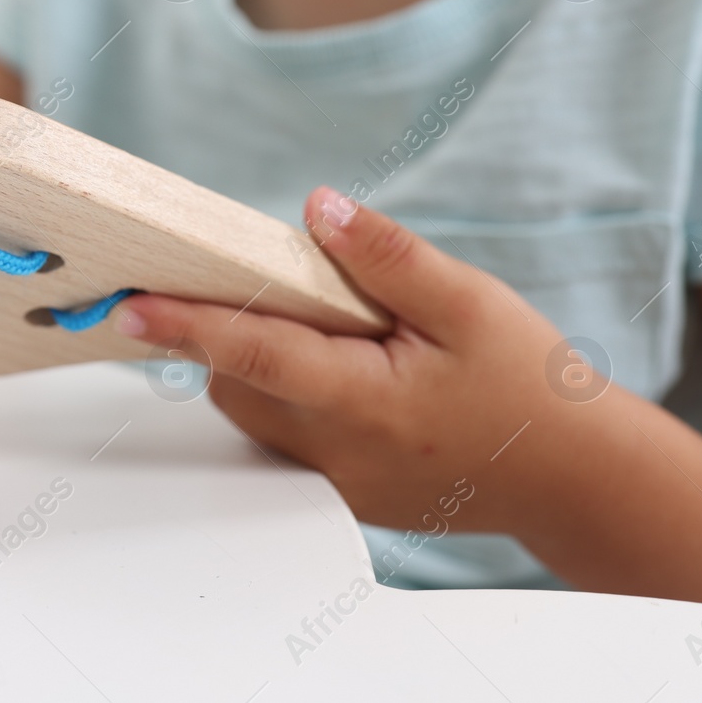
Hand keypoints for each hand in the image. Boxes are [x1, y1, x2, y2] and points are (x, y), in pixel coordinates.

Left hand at [112, 186, 601, 536]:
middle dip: (226, 331)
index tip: (129, 306)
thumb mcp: (470, 304)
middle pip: (237, 385)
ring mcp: (336, 482)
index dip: (187, 327)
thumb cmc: (529, 387)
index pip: (257, 357)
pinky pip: (280, 437)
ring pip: (252, 413)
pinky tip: (332, 365)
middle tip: (247, 280)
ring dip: (254, 363)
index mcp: (369, 403)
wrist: (572, 478)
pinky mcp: (340, 492)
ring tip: (315, 322)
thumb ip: (389, 258)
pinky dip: (280, 394)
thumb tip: (318, 210)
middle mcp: (338, 453)